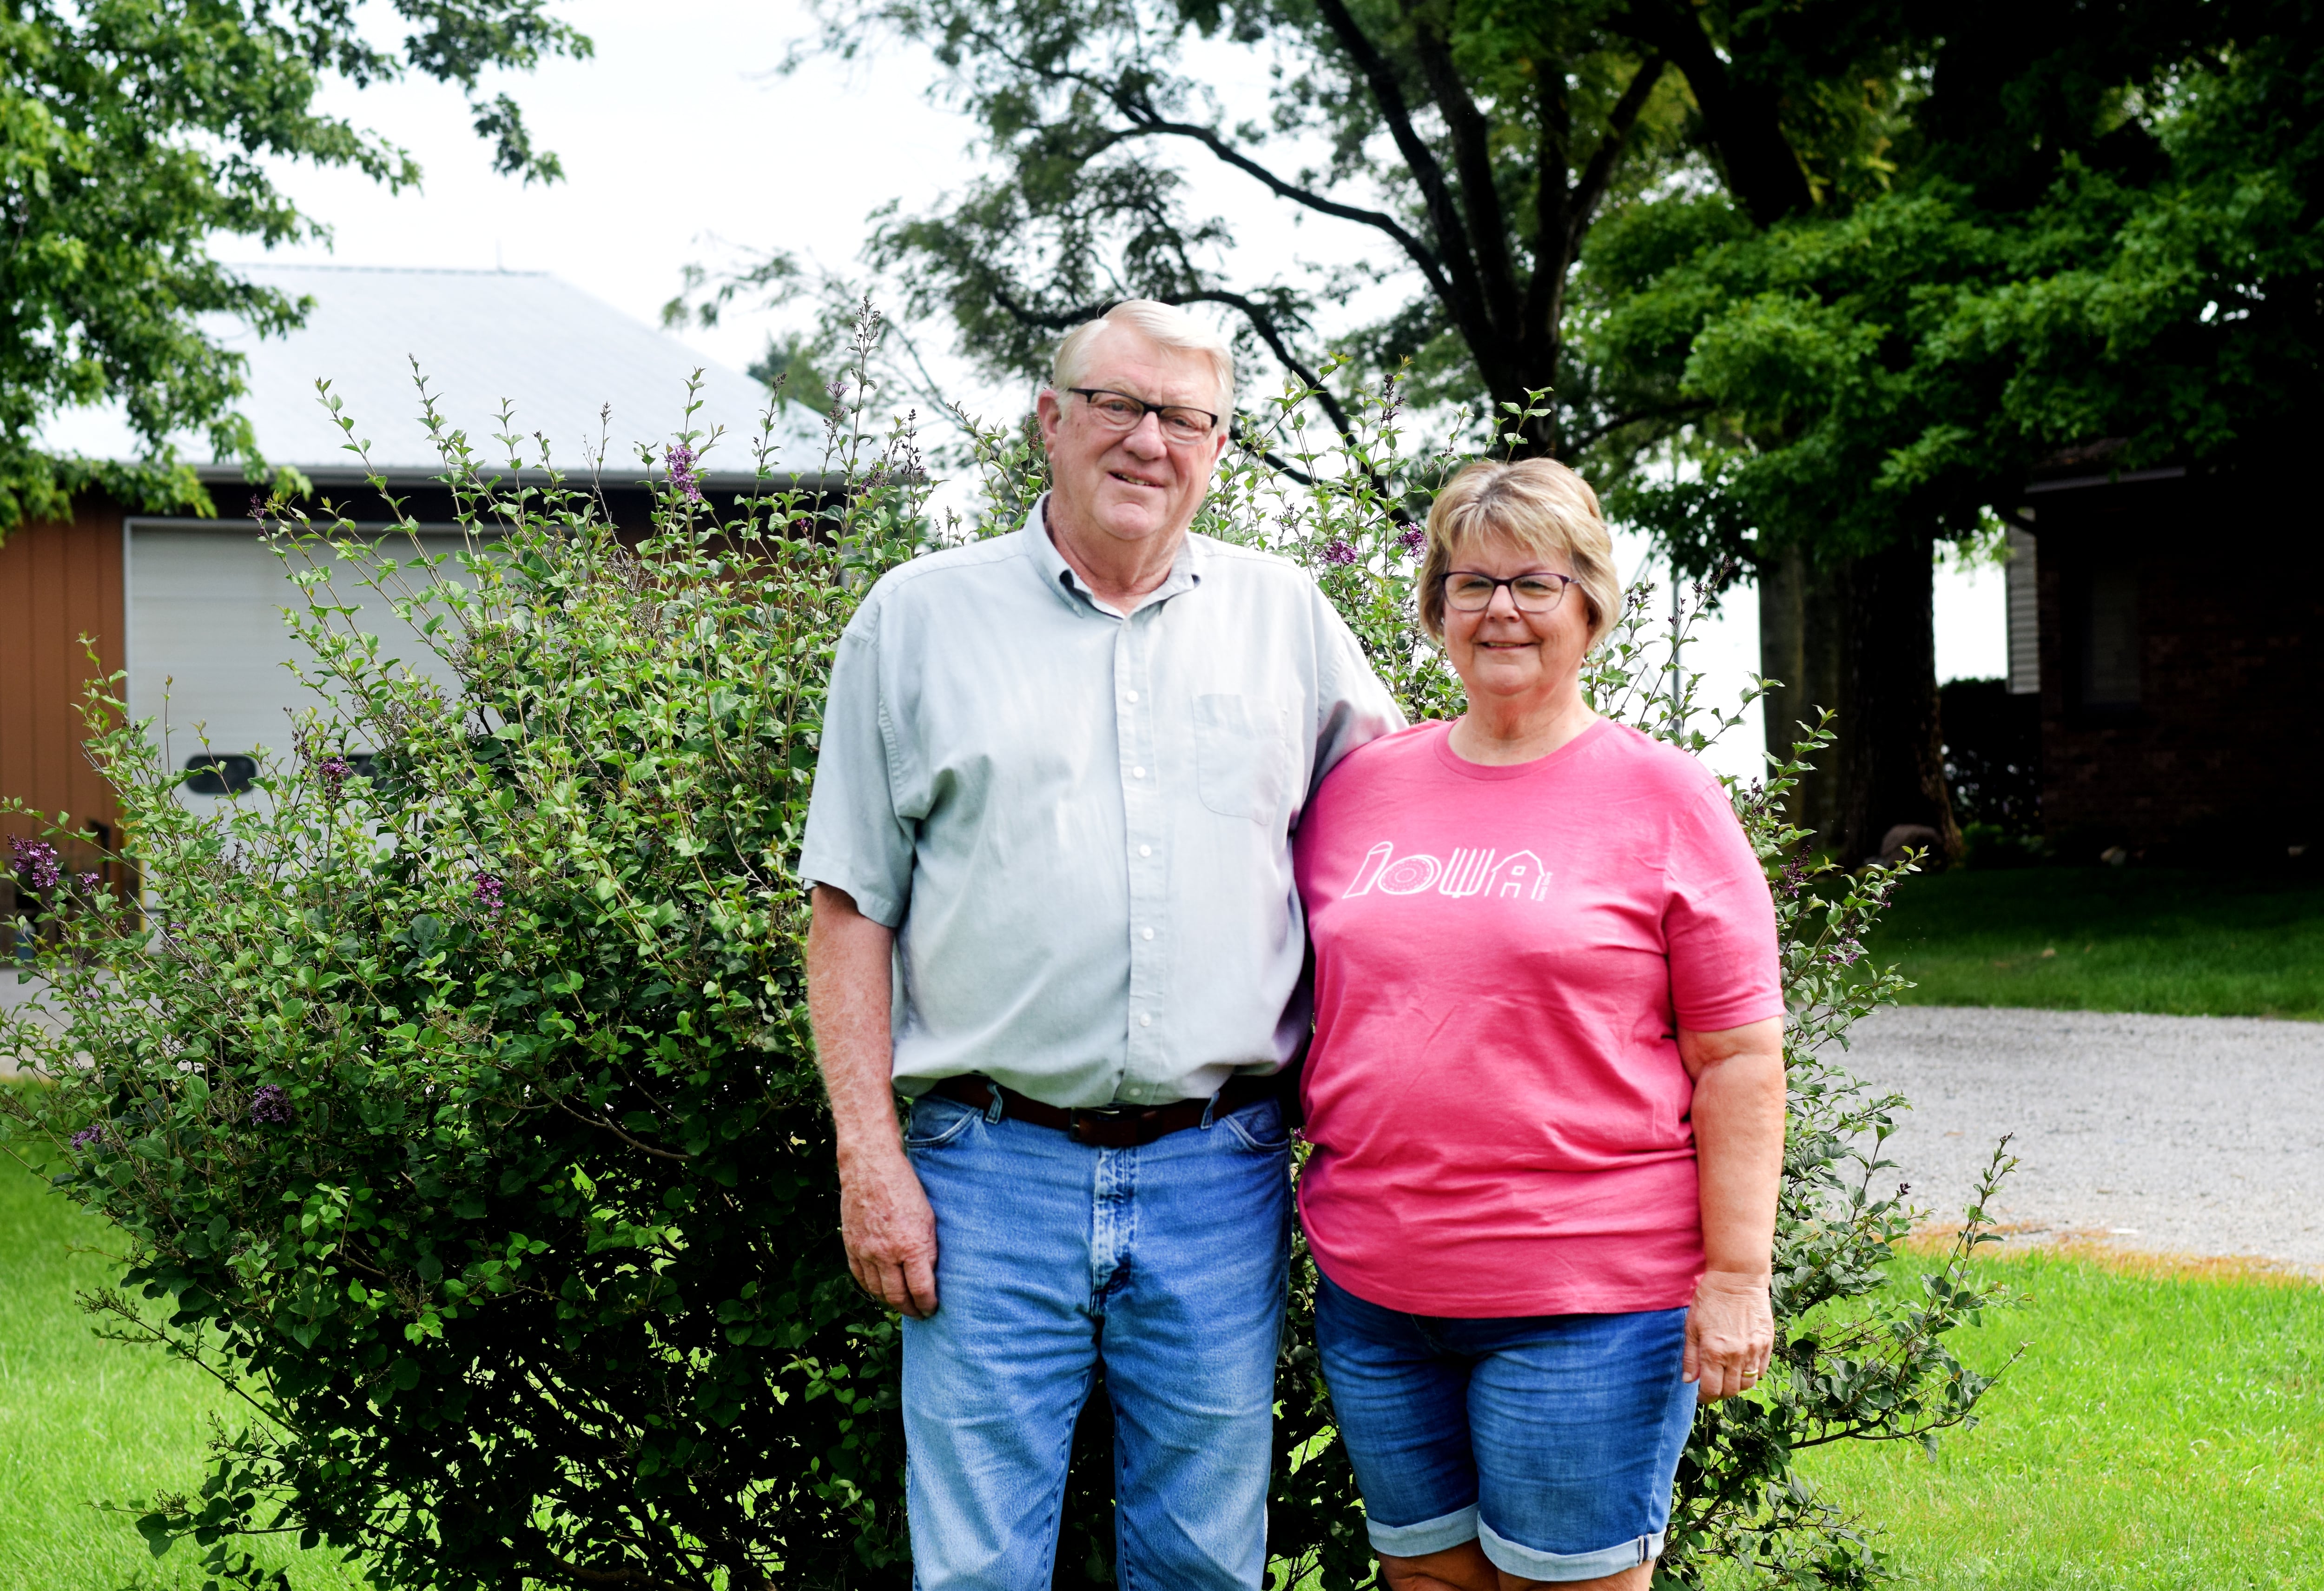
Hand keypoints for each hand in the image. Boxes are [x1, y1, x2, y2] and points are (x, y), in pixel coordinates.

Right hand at [838, 1147, 939, 1317]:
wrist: (872, 1167)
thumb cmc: (906, 1188)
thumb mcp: (929, 1219)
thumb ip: (929, 1250)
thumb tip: (931, 1277)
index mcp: (911, 1246)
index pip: (920, 1290)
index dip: (928, 1305)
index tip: (932, 1309)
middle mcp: (886, 1253)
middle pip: (897, 1297)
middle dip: (910, 1309)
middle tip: (919, 1313)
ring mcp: (865, 1251)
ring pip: (877, 1291)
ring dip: (890, 1302)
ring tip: (901, 1304)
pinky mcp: (851, 1246)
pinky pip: (860, 1278)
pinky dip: (871, 1289)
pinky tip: (880, 1290)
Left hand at [1684, 1269, 1772, 1401]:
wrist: (1737, 1278)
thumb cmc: (1709, 1299)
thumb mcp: (1691, 1326)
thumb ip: (1690, 1356)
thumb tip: (1689, 1381)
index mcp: (1713, 1351)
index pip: (1712, 1389)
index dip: (1705, 1398)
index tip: (1701, 1396)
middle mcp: (1735, 1355)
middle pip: (1730, 1390)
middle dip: (1719, 1393)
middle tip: (1713, 1386)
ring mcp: (1754, 1350)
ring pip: (1748, 1384)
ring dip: (1736, 1386)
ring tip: (1727, 1377)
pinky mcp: (1767, 1343)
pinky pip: (1762, 1370)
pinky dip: (1752, 1374)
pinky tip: (1742, 1366)